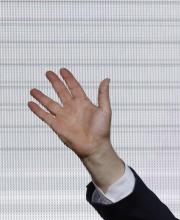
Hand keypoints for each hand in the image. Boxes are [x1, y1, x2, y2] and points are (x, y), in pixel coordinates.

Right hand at [28, 68, 123, 191]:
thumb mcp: (105, 110)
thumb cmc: (102, 131)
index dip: (68, 78)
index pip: (74, 87)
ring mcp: (64, 116)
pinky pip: (44, 115)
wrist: (95, 147)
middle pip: (61, 92)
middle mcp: (72, 108)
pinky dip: (37, 110)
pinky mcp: (57, 125)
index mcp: (83, 103)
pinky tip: (30, 103)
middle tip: (48, 73)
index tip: (62, 70)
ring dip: (41, 96)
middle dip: (55, 82)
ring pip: (49, 103)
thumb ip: (103, 95)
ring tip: (33, 90)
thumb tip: (106, 79)